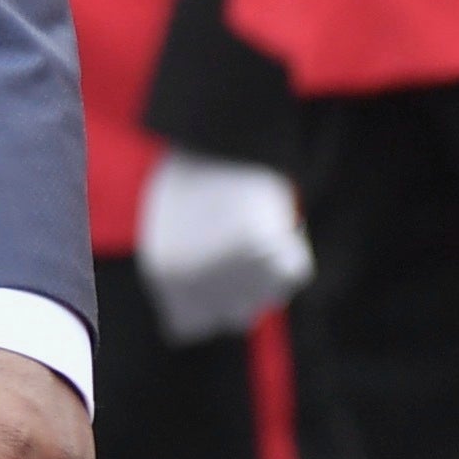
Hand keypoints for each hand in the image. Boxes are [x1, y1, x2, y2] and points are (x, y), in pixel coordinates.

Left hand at [132, 150, 310, 344]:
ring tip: (258, 228)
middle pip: (234, 317)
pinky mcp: (265, 248)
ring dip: (268, 272)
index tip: (218, 284)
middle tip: (245, 250)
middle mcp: (193, 280)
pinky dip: (295, 251)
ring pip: (267, 297)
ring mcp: (229, 268)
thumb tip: (209, 305)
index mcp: (162, 274)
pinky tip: (283, 225)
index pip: (187, 326)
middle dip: (243, 291)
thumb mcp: (169, 227)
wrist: (216, 133)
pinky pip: (294, 270)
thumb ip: (183, 272)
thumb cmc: (194, 173)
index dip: (207, 307)